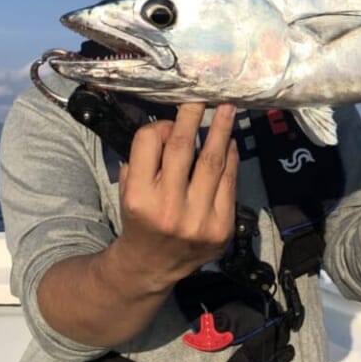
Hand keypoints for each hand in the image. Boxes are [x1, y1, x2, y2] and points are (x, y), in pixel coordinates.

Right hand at [113, 102, 238, 288]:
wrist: (153, 266)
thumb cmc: (140, 220)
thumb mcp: (129, 190)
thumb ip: (144, 160)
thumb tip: (170, 124)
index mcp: (138, 196)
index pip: (150, 142)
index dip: (161, 125)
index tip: (170, 120)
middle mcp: (167, 208)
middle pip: (183, 147)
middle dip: (194, 116)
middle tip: (205, 95)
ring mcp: (198, 219)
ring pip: (212, 162)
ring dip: (221, 130)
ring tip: (228, 109)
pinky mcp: (221, 227)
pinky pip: (229, 183)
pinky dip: (231, 159)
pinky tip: (230, 143)